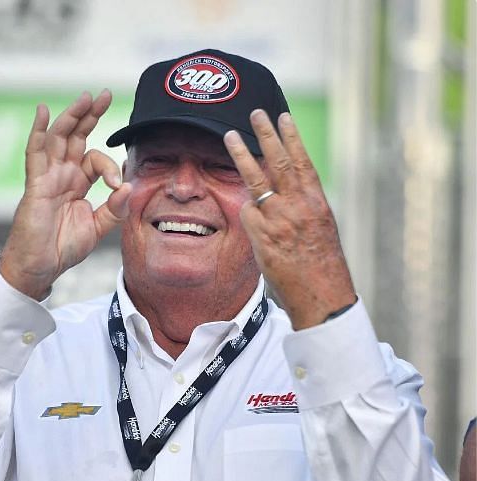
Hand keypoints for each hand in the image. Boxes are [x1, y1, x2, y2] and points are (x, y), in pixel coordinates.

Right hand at [0, 91, 131, 299]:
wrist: (39, 267)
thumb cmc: (63, 249)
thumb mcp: (98, 228)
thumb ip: (114, 209)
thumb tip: (130, 187)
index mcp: (76, 183)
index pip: (95, 159)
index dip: (110, 166)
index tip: (118, 185)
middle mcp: (61, 175)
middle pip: (76, 136)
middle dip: (90, 115)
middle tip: (104, 93)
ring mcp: (47, 177)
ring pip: (58, 138)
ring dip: (72, 116)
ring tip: (85, 97)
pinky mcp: (35, 184)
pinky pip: (35, 153)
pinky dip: (37, 131)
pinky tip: (42, 110)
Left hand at [223, 110, 356, 328]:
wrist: (322, 296)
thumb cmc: (321, 266)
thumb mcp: (320, 229)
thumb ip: (302, 207)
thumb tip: (284, 191)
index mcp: (317, 202)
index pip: (303, 162)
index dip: (292, 138)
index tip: (283, 117)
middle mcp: (299, 206)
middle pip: (279, 162)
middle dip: (266, 135)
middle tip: (255, 113)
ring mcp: (279, 220)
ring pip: (256, 181)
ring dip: (242, 156)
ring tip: (230, 136)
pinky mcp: (262, 237)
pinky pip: (247, 214)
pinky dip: (244, 209)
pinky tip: (240, 207)